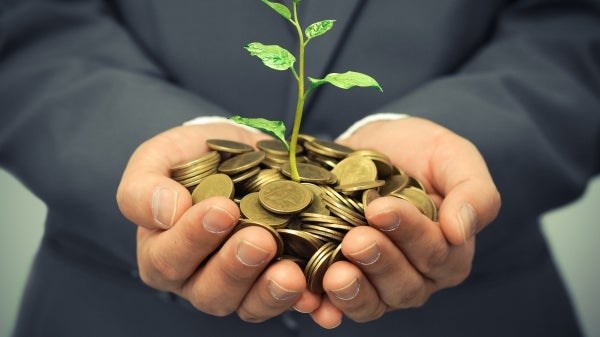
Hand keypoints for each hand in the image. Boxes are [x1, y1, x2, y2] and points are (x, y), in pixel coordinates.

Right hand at [116, 123, 320, 321]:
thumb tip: (166, 212)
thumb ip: (145, 186)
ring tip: (291, 272)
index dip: (193, 239)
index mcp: (162, 253)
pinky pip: (286, 300)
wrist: (240, 153)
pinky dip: (304, 298)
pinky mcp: (274, 283)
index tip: (222, 209)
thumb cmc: (192, 157)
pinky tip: (316, 292)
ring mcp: (239, 286)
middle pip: (210, 292)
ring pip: (248, 305)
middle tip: (260, 239)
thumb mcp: (159, 158)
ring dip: (269, 291)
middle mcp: (197, 278)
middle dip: (236, 267)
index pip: (168, 259)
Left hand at [309, 117, 500, 325]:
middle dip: (379, 262)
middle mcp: (416, 275)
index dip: (409, 234)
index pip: (436, 254)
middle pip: (404, 286)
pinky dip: (324, 307)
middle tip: (356, 238)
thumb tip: (460, 231)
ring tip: (336, 274)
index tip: (380, 208)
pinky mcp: (344, 280)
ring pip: (373, 303)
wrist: (374, 145)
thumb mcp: (454, 158)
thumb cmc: (420, 152)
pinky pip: (336, 305)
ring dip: (354, 292)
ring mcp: (378, 283)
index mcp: (449, 251)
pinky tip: (311, 302)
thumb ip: (473, 193)